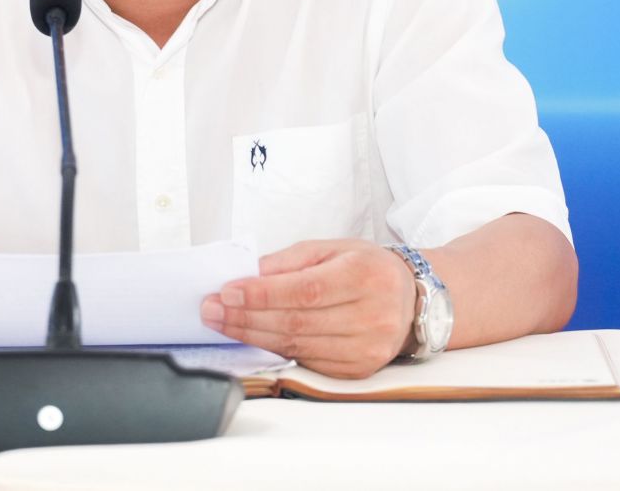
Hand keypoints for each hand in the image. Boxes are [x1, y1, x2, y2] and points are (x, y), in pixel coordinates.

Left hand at [200, 239, 416, 379]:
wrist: (408, 300)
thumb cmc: (365, 269)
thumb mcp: (330, 249)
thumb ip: (288, 261)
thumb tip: (246, 274)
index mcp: (365, 277)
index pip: (304, 290)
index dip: (261, 294)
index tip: (226, 291)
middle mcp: (371, 316)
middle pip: (296, 322)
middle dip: (245, 317)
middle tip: (211, 310)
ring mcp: (366, 348)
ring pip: (296, 346)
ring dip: (251, 335)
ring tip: (221, 323)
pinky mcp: (358, 370)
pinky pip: (306, 361)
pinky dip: (274, 349)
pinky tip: (252, 337)